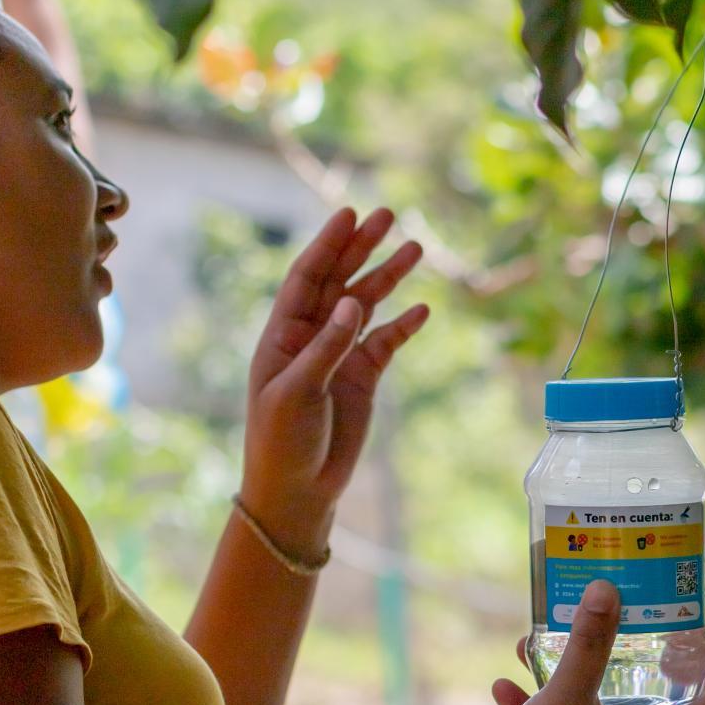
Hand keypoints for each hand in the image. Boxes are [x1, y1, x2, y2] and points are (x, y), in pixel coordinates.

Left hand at [239, 207, 427, 554]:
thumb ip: (327, 346)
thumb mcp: (298, 391)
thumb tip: (353, 302)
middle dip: (362, 248)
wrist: (297, 490)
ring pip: (367, 306)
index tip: (350, 215)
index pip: (307, 277)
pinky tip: (423, 308)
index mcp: (283, 335)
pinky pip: (386, 342)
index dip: (327, 245)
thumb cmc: (281, 441)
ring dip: (388, 277)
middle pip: (339, 280)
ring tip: (415, 247)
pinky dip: (403, 325)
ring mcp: (339, 356)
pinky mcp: (362, 379)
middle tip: (388, 214)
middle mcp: (311, 337)